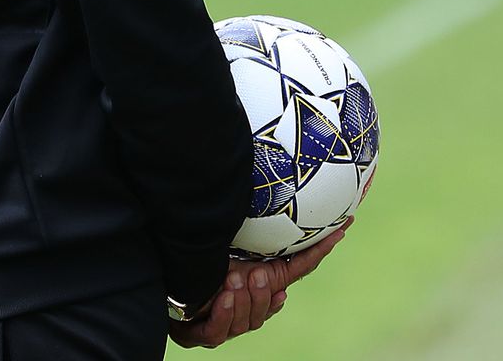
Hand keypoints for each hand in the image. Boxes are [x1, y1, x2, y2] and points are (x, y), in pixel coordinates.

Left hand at [167, 222, 348, 348]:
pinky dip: (223, 314)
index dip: (318, 248)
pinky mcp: (202, 334)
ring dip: (242, 301)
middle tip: (257, 275)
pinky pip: (218, 332)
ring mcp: (227, 320)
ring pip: (248, 321)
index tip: (340, 229)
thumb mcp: (224, 230)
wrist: (161, 269)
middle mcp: (247, 300)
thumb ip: (248, 212)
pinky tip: (222, 297)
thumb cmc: (194, 247)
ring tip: (233, 280)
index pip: (297, 265)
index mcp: (259, 277)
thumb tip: (265, 167)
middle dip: (264, 292)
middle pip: (269, 303)